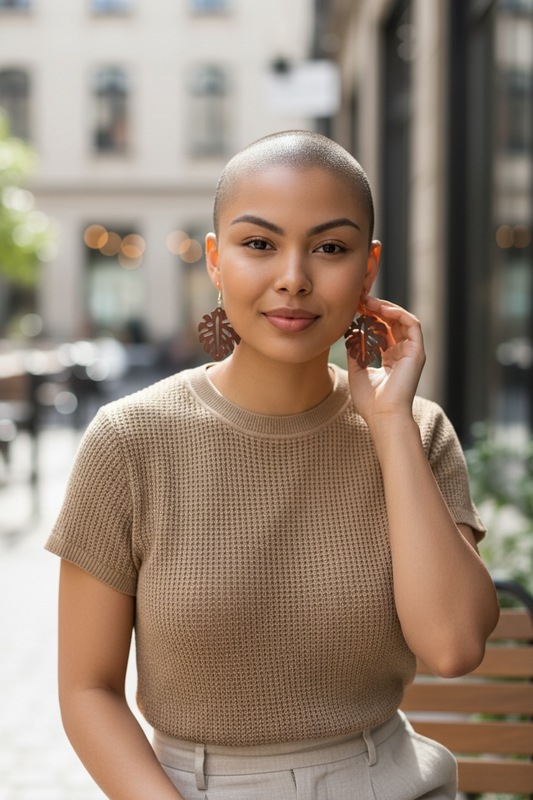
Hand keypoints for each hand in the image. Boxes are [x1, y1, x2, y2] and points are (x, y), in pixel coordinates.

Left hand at [346, 295, 425, 428]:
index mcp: (391, 360)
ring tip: (369, 301)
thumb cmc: (370, 402)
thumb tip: (351, 333)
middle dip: (377, 309)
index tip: (356, 309)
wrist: (383, 416)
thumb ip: (356, 352)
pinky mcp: (417, 352)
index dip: (371, 318)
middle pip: (393, 323)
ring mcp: (412, 352)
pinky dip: (398, 313)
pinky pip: (412, 324)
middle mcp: (403, 354)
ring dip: (386, 307)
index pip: (383, 332)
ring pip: (403, 320)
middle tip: (361, 300)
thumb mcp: (357, 372)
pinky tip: (382, 309)